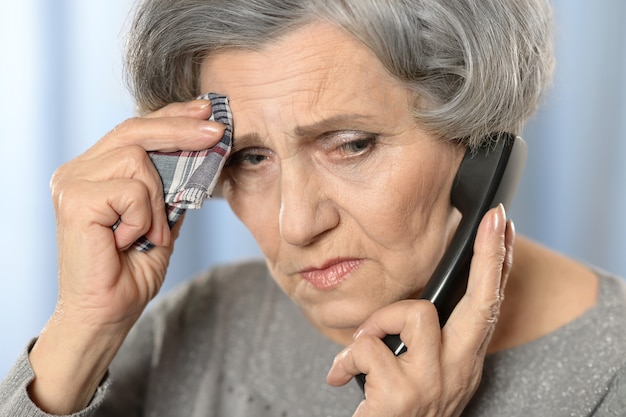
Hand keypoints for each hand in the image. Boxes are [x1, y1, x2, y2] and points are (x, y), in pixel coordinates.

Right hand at [28, 99, 225, 413]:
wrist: (108, 313)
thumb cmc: (132, 269)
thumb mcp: (161, 217)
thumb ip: (171, 184)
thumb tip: (202, 148)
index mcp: (94, 170)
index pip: (135, 129)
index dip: (172, 116)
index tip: (205, 110)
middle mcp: (77, 170)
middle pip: (135, 129)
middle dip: (182, 129)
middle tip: (218, 131)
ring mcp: (72, 182)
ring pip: (138, 160)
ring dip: (158, 200)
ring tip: (148, 233)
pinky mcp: (76, 200)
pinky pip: (134, 190)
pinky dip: (145, 217)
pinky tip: (129, 240)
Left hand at [327, 205, 514, 416]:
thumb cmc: (402, 412)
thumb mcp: (426, 378)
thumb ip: (425, 345)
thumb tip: (409, 308)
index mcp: (462, 363)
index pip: (488, 307)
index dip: (498, 264)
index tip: (504, 223)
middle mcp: (457, 372)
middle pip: (482, 302)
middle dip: (489, 255)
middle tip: (494, 218)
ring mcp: (432, 384)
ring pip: (413, 314)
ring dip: (377, 324)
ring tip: (362, 349)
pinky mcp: (401, 396)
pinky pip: (368, 349)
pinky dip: (346, 362)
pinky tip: (341, 378)